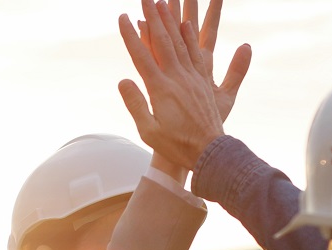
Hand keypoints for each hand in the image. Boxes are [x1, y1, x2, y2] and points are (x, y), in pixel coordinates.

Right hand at [119, 0, 250, 169]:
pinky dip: (190, 36)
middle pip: (162, 41)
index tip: (123, 17)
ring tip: (164, 2)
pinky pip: (196, 53)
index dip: (131, 35)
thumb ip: (135, 104)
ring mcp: (192, 78)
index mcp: (160, 89)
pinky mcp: (203, 81)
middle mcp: (177, 78)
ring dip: (171, 20)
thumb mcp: (148, 130)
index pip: (141, 56)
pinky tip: (186, 24)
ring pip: (180, 42)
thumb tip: (123, 80)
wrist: (208, 152)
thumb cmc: (175, 145)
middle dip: (153, 17)